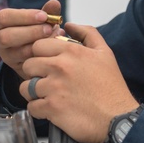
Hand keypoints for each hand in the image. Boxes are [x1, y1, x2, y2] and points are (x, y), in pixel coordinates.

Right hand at [0, 0, 60, 79]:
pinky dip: (41, 55)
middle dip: (30, 32)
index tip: (43, 16)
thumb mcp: (39, 19)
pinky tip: (54, 48)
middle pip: (6, 37)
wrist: (33, 49)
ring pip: (17, 52)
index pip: (4, 17)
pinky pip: (28, 63)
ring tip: (54, 37)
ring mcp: (5, 55)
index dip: (24, 16)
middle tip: (49, 29)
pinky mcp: (16, 67)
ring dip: (37, 45)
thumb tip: (54, 3)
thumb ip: (46, 11)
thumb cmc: (34, 28)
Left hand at [18, 22, 138, 142]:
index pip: (38, 45)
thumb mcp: (104, 52)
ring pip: (26, 87)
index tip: (47, 64)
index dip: (40, 55)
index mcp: (71, 51)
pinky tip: (50, 110)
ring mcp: (54, 88)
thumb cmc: (111, 87)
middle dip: (34, 73)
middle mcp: (60, 67)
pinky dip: (38, 110)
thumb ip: (87, 33)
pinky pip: (32, 107)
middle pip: (28, 65)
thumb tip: (69, 25)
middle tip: (46, 81)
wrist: (118, 118)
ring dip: (34, 93)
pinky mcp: (52, 108)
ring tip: (48, 96)